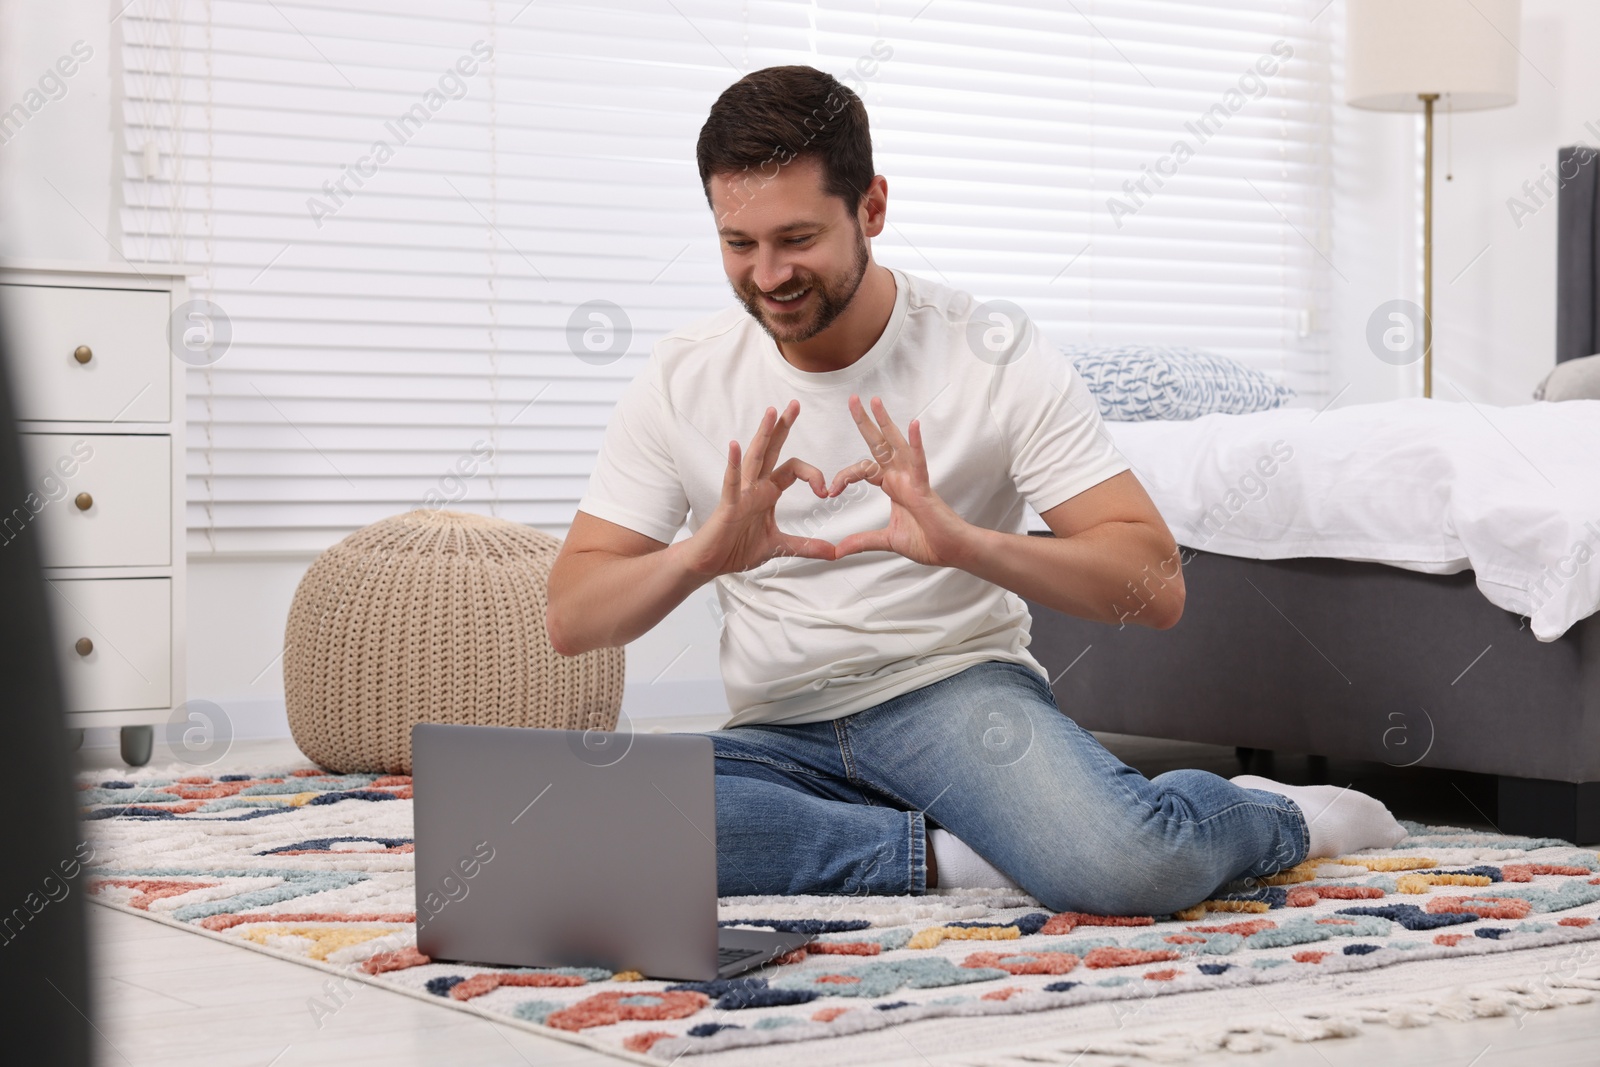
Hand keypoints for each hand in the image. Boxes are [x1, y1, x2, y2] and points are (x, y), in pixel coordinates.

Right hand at [682, 400, 836, 576]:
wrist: (710, 563)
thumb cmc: (737, 549)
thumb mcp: (780, 547)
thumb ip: (806, 546)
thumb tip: (834, 553)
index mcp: (767, 492)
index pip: (793, 470)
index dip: (813, 476)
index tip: (826, 492)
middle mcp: (755, 487)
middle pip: (772, 450)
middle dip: (783, 427)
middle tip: (795, 404)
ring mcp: (741, 493)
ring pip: (754, 458)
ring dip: (763, 435)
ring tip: (771, 412)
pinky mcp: (728, 505)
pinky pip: (731, 482)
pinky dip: (732, 464)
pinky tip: (734, 445)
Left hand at [830, 395, 975, 566]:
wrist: (951, 552)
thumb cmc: (928, 542)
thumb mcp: (887, 541)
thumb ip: (862, 541)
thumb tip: (838, 550)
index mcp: (892, 486)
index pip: (863, 469)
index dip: (844, 476)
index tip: (830, 491)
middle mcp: (900, 477)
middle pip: (879, 444)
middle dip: (865, 423)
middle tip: (853, 399)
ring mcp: (912, 479)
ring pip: (896, 445)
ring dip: (885, 422)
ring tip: (875, 401)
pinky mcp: (923, 487)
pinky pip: (918, 462)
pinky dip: (916, 444)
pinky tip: (913, 424)